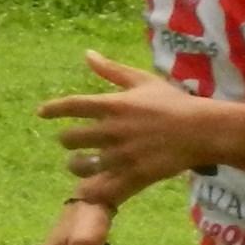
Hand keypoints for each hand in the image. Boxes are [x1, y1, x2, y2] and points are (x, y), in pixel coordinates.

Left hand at [39, 51, 211, 196]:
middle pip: (71, 138)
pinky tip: (90, 189)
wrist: (203, 131)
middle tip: (71, 142)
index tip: (41, 113)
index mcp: (114, 106)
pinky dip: (92, 191)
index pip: (72, 106)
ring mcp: (122, 156)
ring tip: (79, 163)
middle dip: (67, 140)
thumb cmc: (173, 103)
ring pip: (81, 166)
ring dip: (76, 165)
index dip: (53, 109)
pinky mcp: (133, 176)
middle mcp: (113, 131)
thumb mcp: (143, 81)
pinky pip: (103, 189)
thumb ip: (112, 70)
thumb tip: (87, 54)